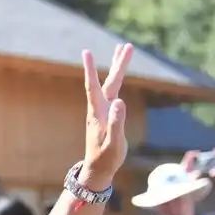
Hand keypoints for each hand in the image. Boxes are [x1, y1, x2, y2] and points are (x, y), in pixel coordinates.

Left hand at [80, 43, 133, 190]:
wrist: (98, 169)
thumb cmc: (106, 158)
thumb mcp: (113, 143)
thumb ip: (116, 123)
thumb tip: (120, 101)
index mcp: (98, 113)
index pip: (93, 87)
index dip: (90, 70)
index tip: (86, 52)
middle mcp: (99, 109)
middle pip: (109, 81)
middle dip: (118, 63)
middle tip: (128, 45)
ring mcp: (104, 111)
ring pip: (112, 85)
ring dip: (119, 68)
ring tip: (124, 50)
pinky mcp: (108, 115)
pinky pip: (114, 93)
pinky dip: (118, 81)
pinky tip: (119, 76)